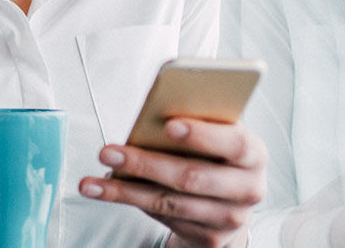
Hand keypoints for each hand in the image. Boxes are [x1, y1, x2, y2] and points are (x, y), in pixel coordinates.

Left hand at [79, 118, 266, 247]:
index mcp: (253, 153)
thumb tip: (155, 110)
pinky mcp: (209, 238)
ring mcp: (229, 218)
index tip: (168, 125)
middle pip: (191, 177)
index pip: (232, 142)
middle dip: (144, 163)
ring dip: (125, 190)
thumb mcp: (217, 132)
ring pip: (169, 202)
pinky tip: (109, 191)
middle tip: (108, 151)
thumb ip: (198, 120)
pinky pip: (164, 217)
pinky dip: (133, 202)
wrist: (232, 201)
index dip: (201, 135)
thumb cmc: (217, 154)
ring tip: (92, 182)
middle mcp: (248, 188)